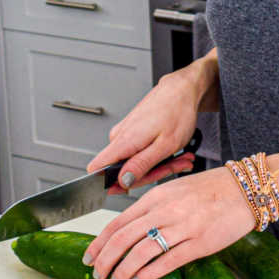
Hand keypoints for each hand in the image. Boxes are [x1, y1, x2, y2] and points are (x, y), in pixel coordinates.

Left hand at [81, 166, 254, 278]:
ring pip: (141, 251)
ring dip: (124, 270)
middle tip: (97, 273)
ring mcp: (182, 227)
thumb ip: (153, 207)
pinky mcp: (200, 242)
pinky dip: (150, 273)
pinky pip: (168, 260)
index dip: (99, 242)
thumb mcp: (175, 190)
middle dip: (105, 259)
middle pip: (123, 238)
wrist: (245, 189)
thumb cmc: (211, 189)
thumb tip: (132, 227)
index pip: (118, 221)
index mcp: (157, 197)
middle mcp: (165, 210)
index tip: (89, 255)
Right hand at [86, 67, 203, 189]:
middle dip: (152, 173)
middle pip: (124, 171)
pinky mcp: (132, 132)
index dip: (110, 185)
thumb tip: (123, 181)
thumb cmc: (177, 112)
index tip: (132, 188)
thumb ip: (141, 165)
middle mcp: (119, 137)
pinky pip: (141, 153)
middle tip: (174, 166)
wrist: (182, 90)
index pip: (97, 169)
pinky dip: (159, 155)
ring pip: (137, 163)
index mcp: (124, 141)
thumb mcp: (165, 145)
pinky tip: (174, 152)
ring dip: (160, 165)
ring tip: (180, 158)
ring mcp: (125, 134)